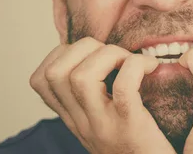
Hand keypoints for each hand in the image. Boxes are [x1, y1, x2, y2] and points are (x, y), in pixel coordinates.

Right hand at [29, 37, 176, 153]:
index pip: (41, 80)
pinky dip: (135, 67)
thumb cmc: (138, 144)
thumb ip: (96, 96)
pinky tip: (151, 68)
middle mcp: (82, 122)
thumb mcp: (104, 122)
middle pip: (56, 72)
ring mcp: (104, 124)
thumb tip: (100, 54)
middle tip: (115, 54)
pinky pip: (123, 87)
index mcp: (75, 118)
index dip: (61, 54)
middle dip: (85, 47)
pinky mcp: (131, 126)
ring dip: (109, 54)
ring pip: (81, 77)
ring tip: (131, 61)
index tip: (90, 53)